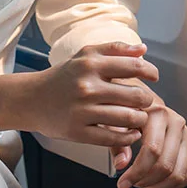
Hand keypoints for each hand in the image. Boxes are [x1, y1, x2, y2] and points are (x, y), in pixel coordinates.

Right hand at [26, 41, 159, 146]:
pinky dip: (128, 137)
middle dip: (147, 100)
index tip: (154, 77)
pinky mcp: (79, 132)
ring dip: (140, 119)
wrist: (32, 99)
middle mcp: (87, 86)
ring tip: (138, 117)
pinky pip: (114, 138)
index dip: (150, 72)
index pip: (133, 66)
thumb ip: (115, 50)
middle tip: (144, 101)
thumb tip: (143, 50)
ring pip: (129, 118)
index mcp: (90, 64)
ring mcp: (83, 111)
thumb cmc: (64, 76)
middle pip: (136, 95)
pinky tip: (129, 132)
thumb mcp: (85, 55)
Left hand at [111, 87, 186, 187]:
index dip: (136, 172)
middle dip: (146, 180)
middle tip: (132, 183)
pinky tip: (159, 183)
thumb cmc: (127, 109)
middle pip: (166, 164)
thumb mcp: (116, 120)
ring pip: (178, 173)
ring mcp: (185, 134)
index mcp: (158, 113)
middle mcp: (175, 122)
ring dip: (159, 185)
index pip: (152, 150)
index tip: (123, 183)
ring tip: (143, 183)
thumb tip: (121, 164)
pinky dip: (174, 184)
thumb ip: (117, 143)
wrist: (140, 98)